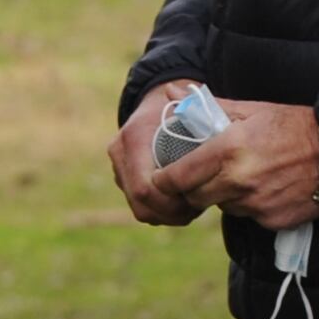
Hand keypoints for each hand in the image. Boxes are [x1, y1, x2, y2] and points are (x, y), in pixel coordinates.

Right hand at [112, 80, 209, 227]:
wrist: (157, 103)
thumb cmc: (181, 105)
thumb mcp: (191, 105)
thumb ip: (196, 112)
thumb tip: (198, 114)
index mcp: (134, 137)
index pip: (144, 187)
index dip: (171, 201)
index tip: (197, 197)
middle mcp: (120, 154)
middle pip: (141, 204)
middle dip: (172, 212)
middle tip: (199, 207)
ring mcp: (119, 168)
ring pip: (141, 210)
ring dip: (169, 215)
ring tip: (195, 207)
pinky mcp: (124, 180)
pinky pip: (141, 207)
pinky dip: (163, 212)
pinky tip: (185, 204)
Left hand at [174, 98, 318, 233]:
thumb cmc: (294, 125)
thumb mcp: (254, 110)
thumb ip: (212, 109)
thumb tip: (178, 96)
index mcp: (229, 148)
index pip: (177, 176)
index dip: (164, 180)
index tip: (162, 177)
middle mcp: (239, 179)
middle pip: (194, 197)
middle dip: (193, 188)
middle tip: (202, 175)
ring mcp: (256, 203)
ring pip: (222, 206)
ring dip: (224, 195)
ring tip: (245, 175)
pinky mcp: (271, 220)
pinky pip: (248, 216)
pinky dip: (250, 205)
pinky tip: (268, 187)